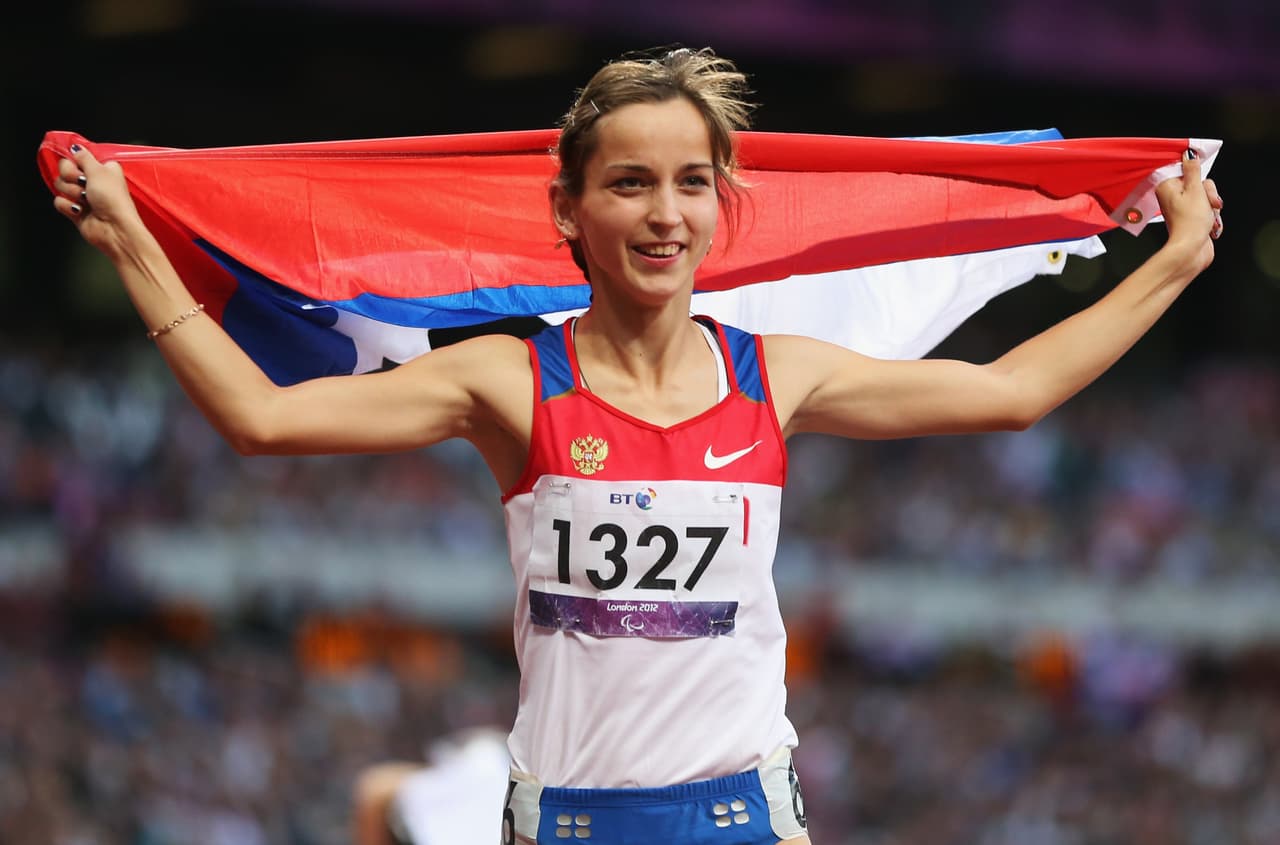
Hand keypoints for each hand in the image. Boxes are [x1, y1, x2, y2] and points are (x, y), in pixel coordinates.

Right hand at [52, 145, 142, 258]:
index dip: (75, 162)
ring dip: (72, 192)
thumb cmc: (113, 200)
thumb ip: (84, 156)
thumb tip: (75, 147)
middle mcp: (93, 181)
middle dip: (71, 177)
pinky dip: (68, 206)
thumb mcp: (99, 170)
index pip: (77, 157)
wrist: (114, 229)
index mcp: (102, 169)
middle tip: (84, 184)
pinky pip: (59, 201)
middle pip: (65, 170)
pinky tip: (81, 211)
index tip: (81, 167)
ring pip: (60, 185)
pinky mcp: (75, 210)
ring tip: (87, 200)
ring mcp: (83, 196)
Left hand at [1154, 151, 1223, 272]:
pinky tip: (1209, 225)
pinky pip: (1206, 209)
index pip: (1185, 169)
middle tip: (1207, 204)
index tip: (1201, 186)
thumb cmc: (1190, 223)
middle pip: (1199, 183)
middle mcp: (1171, 196)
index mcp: (1166, 186)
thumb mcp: (1195, 189)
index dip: (1198, 176)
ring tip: (1208, 218)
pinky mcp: (1191, 217)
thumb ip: (1193, 170)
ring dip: (1212, 207)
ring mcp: (1182, 208)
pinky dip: (1211, 216)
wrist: (1192, 249)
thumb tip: (1189, 154)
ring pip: (1206, 196)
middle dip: (1209, 194)